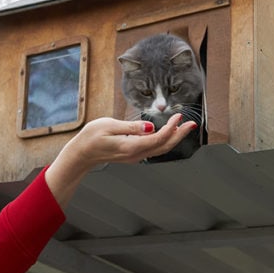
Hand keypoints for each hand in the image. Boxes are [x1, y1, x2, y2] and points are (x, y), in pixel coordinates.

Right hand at [46, 114, 196, 206]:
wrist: (81, 154)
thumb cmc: (91, 138)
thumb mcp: (109, 126)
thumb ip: (131, 127)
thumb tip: (150, 127)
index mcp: (132, 146)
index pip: (159, 138)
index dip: (171, 128)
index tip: (178, 116)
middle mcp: (136, 154)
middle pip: (164, 147)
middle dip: (179, 135)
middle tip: (192, 123)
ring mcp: (135, 156)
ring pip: (160, 149)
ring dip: (173, 138)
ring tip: (184, 127)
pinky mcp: (133, 154)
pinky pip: (153, 149)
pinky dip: (164, 141)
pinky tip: (167, 133)